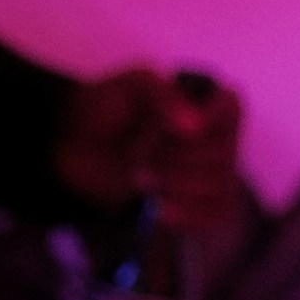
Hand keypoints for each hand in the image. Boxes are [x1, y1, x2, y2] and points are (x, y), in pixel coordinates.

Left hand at [56, 62, 246, 225]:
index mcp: (206, 101)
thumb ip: (163, 95)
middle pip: (223, 153)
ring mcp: (210, 172)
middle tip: (139, 153)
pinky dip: (186, 214)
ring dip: (174, 184)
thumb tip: (196, 126)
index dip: (207, 119)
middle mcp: (216, 136)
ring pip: (219, 186)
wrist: (69, 147)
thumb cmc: (103, 106)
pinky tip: (158, 209)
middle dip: (174, 157)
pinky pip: (214, 214)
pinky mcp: (198, 203)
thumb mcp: (130, 85)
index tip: (175, 128)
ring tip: (138, 177)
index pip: (231, 107)